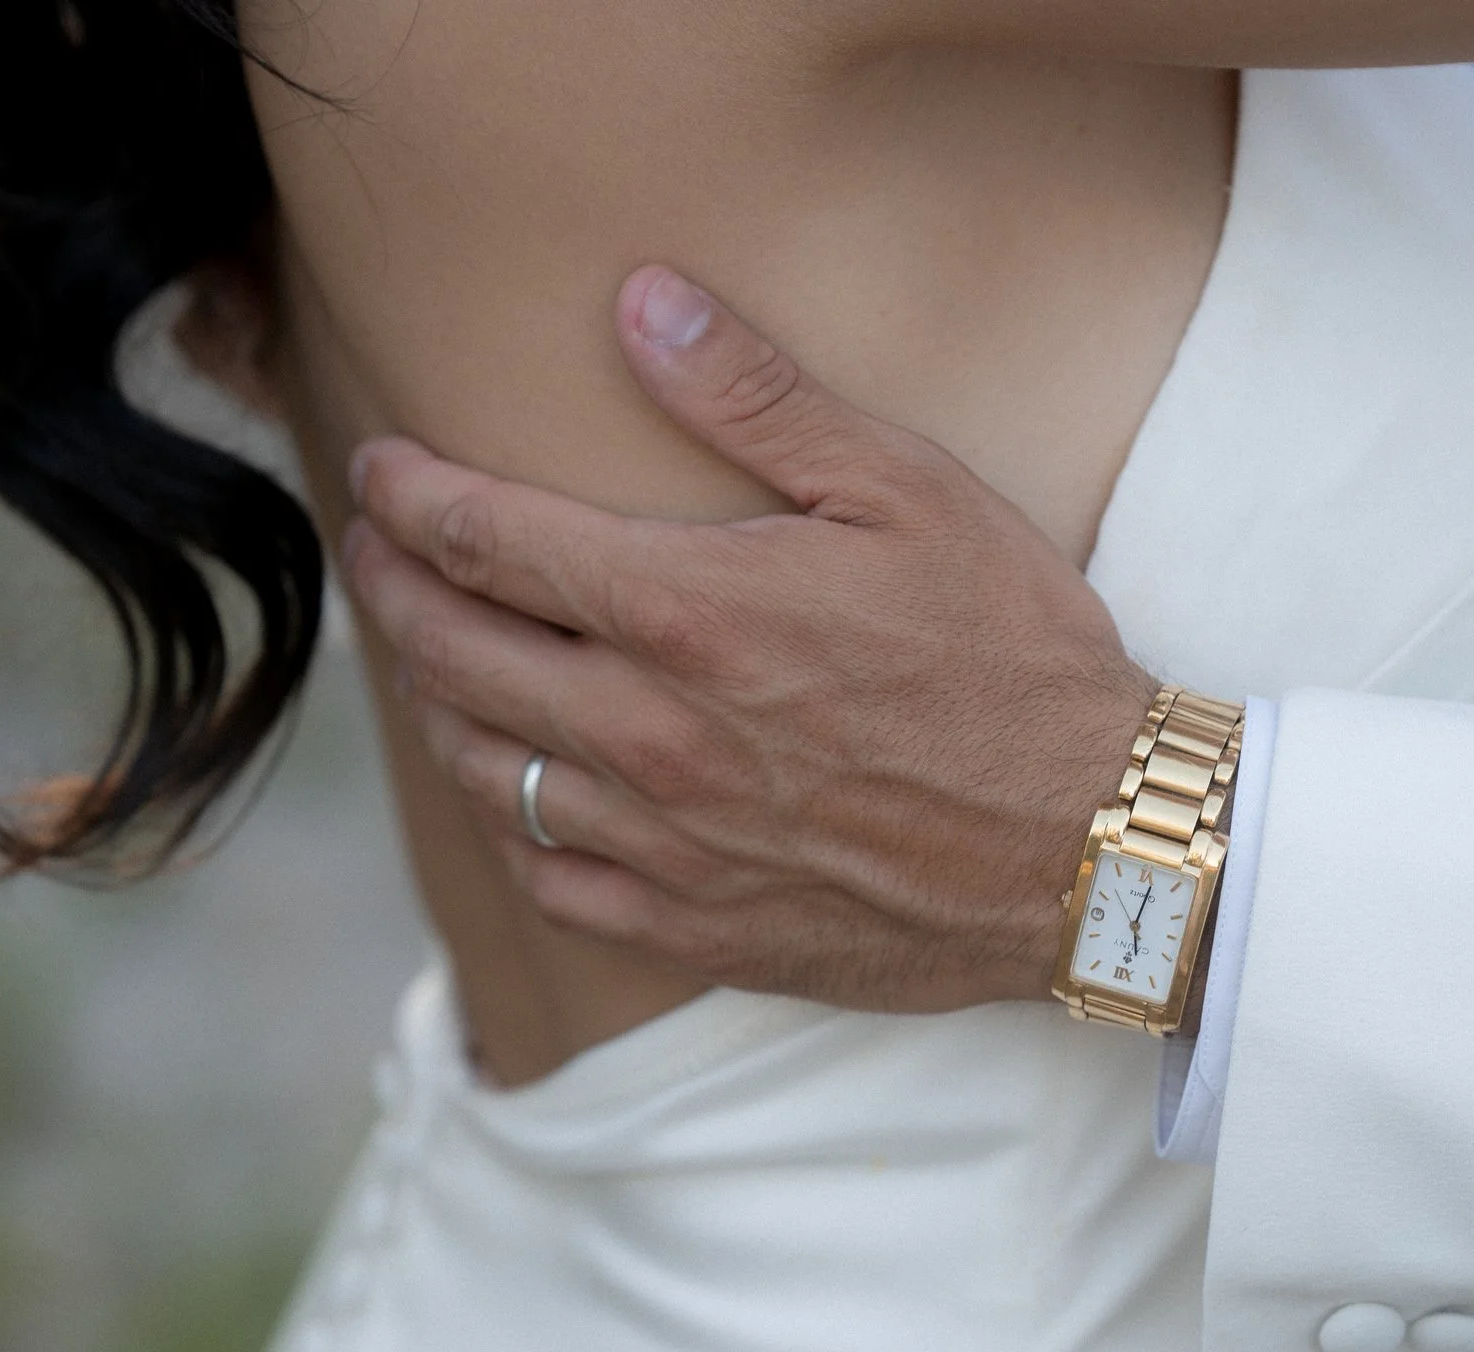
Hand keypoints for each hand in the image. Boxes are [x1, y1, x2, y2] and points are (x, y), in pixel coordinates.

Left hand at [343, 266, 1156, 1011]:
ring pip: (487, 772)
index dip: (412, 499)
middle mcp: (652, 734)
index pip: (488, 542)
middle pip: (456, 655)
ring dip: (434, 706)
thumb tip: (642, 303)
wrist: (1095, 847)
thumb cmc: (1016, 658)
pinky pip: (552, 883)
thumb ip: (761, 397)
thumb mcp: (910, 491)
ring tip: (428, 663)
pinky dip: (511, 830)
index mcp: (692, 612)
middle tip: (378, 553)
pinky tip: (516, 797)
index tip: (382, 472)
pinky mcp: (698, 926)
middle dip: (395, 590)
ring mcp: (665, 843)